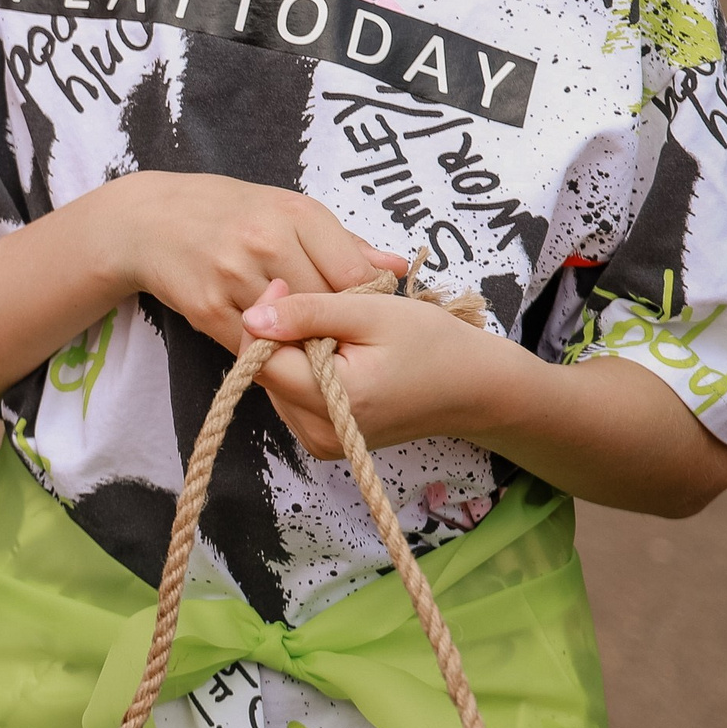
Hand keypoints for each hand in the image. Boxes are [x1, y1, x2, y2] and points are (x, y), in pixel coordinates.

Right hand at [99, 172, 407, 351]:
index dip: (365, 302)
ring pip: (293, 332)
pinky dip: (268, 351)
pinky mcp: (208, 309)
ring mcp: (234, 276)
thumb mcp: (286, 210)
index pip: (356, 276)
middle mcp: (265, 242)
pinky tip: (271, 343)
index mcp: (294, 214)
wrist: (147, 221)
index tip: (361, 311)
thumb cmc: (226, 212)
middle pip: (327, 307)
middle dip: (333, 325)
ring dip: (302, 343)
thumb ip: (343, 243)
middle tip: (333, 332)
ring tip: (303, 340)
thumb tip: (397, 269)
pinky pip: (256, 346)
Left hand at [243, 280, 522, 455]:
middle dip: (282, 334)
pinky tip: (335, 354)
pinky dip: (302, 370)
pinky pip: (292, 396)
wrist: (474, 388)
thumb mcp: (370, 312)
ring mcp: (322, 441)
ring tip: (336, 333)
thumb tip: (252, 315)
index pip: (259, 360)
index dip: (263, 319)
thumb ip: (308, 313)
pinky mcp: (325, 440)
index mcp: (334, 403)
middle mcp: (321, 433)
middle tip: (322, 309)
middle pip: (265, 372)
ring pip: (275, 383)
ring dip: (292, 352)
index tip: (286, 286)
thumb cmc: (431, 343)